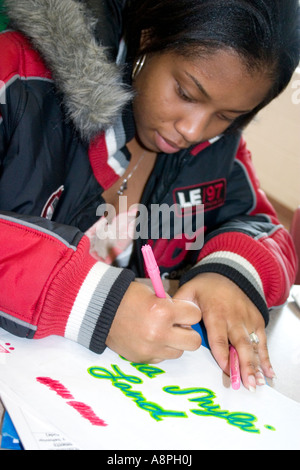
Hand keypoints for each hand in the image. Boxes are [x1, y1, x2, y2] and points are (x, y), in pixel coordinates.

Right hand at [106, 280, 201, 363]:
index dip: (190, 311)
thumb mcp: (154, 293)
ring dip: (174, 343)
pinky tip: (149, 338)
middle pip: (194, 342)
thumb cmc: (128, 297)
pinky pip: (162, 358)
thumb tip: (185, 319)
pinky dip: (159, 350)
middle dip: (188, 332)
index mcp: (163, 311)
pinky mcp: (142, 359)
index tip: (183, 309)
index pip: (195, 316)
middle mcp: (159, 333)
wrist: (100, 310)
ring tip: (161, 331)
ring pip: (179, 352)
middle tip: (178, 325)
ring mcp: (150, 349)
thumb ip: (172, 305)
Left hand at [173, 273, 275, 391]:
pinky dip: (265, 357)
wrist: (227, 273)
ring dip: (255, 365)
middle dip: (244, 364)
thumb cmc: (204, 287)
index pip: (219, 337)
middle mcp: (234, 317)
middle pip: (240, 344)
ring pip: (253, 345)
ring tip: (257, 383)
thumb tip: (174, 326)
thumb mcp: (188, 291)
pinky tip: (268, 372)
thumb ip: (179, 308)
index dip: (223, 355)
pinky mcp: (256, 321)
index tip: (227, 370)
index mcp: (215, 312)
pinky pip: (262, 341)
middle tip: (246, 383)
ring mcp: (247, 319)